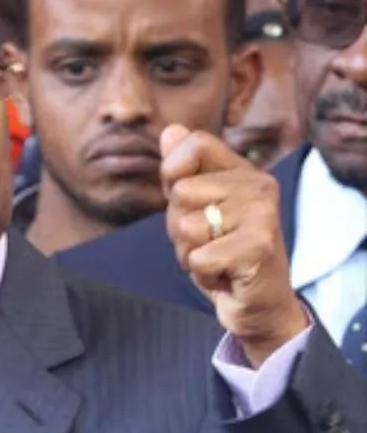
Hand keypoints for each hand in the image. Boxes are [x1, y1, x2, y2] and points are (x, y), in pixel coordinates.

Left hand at [160, 125, 307, 366]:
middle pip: (181, 192)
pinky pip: (198, 257)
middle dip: (179, 226)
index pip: (194, 144)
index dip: (173, 171)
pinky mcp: (258, 247)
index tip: (186, 199)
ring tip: (217, 257)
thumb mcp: (194, 208)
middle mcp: (259, 186)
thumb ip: (181, 170)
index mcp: (243, 171)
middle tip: (209, 241)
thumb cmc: (222, 251)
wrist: (257, 302)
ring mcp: (262, 215)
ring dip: (190, 251)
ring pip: (186, 226)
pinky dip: (202, 272)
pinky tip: (226, 274)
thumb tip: (170, 130)